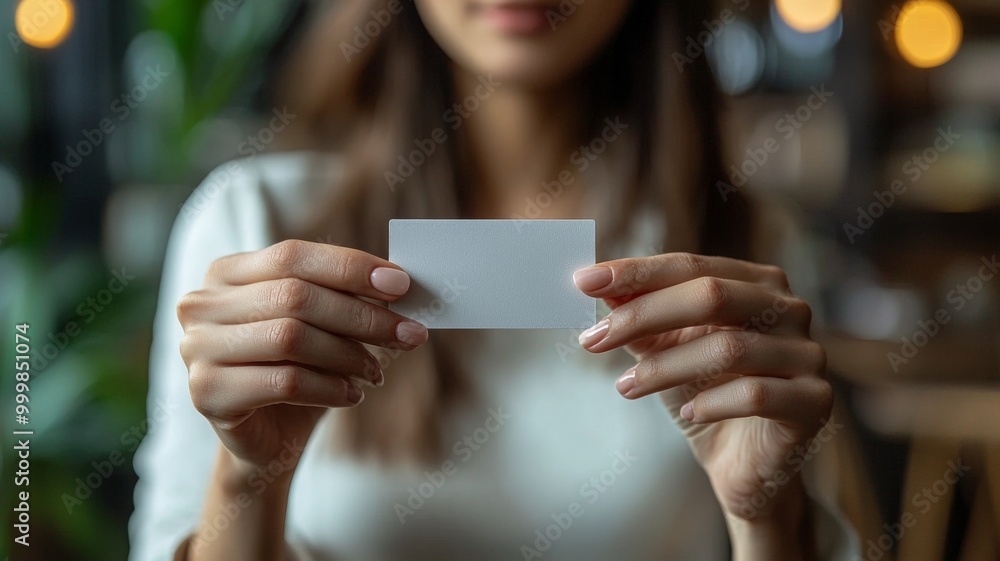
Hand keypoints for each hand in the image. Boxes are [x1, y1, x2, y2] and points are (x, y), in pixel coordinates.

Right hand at [177, 240, 428, 475]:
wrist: (264, 440)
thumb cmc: (297, 370)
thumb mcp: (321, 326)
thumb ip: (347, 297)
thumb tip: (398, 281)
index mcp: (226, 272)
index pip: (292, 255)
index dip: (349, 267)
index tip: (401, 284)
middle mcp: (201, 305)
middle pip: (295, 296)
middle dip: (362, 315)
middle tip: (409, 334)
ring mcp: (196, 348)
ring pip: (291, 337)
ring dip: (348, 354)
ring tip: (376, 372)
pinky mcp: (206, 393)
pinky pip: (285, 382)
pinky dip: (330, 388)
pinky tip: (352, 395)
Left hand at [573, 253, 831, 522]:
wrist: (744, 466)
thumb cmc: (705, 395)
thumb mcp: (664, 352)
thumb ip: (638, 317)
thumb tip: (595, 284)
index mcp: (757, 283)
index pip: (691, 265)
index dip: (636, 272)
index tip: (583, 281)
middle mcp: (789, 310)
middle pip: (711, 296)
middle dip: (642, 315)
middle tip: (592, 339)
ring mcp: (808, 355)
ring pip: (729, 348)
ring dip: (664, 368)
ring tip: (624, 386)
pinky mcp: (815, 403)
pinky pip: (756, 394)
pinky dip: (711, 402)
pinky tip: (687, 411)